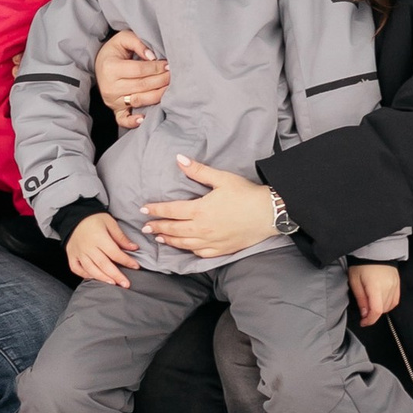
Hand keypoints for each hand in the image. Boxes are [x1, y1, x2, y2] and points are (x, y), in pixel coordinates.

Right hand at [65, 211, 139, 287]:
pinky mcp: (71, 255)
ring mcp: (78, 252)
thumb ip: (120, 237)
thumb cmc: (93, 218)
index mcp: (99, 238)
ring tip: (113, 284)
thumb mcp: (109, 223)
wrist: (74, 215)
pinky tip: (94, 277)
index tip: (136, 266)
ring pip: (91, 269)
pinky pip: (76, 269)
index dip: (126, 261)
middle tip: (126, 284)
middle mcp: (88, 247)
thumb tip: (134, 248)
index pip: (115, 253)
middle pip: (103, 264)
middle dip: (116, 275)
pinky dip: (85, 275)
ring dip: (102, 278)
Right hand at [95, 28, 169, 129]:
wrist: (100, 64)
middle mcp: (110, 87)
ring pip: (139, 100)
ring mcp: (112, 100)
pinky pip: (123, 120)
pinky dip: (134, 121)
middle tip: (174, 76)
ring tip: (170, 88)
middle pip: (142, 86)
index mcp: (111, 68)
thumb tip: (153, 56)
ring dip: (157, 96)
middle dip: (161, 80)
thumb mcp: (123, 39)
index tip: (169, 65)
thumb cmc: (114, 51)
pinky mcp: (115, 109)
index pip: (139, 70)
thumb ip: (138, 43)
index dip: (156, 68)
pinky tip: (145, 118)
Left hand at [143, 157, 277, 261]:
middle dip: (157, 227)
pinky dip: (189, 251)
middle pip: (174, 229)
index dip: (155, 210)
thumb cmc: (246, 194)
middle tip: (145, 228)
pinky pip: (200, 253)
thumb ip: (198, 171)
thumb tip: (179, 159)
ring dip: (170, 240)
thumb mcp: (222, 178)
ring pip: (184, 244)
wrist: (269, 213)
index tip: (143, 210)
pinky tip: (185, 247)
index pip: (171, 211)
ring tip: (160, 238)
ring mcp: (212, 242)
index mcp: (200, 210)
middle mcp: (202, 228)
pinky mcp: (222, 250)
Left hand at [348, 262, 400, 325]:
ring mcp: (395, 285)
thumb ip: (361, 299)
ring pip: (389, 306)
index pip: (376, 311)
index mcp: (375, 287)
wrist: (374, 250)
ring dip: (380, 309)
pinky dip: (388, 304)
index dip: (370, 320)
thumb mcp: (355, 281)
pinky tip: (381, 301)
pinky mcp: (398, 283)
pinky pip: (395, 300)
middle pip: (383, 309)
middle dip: (372, 314)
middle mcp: (388, 287)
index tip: (363, 322)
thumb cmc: (361, 264)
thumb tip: (365, 314)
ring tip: (371, 303)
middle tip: (364, 310)